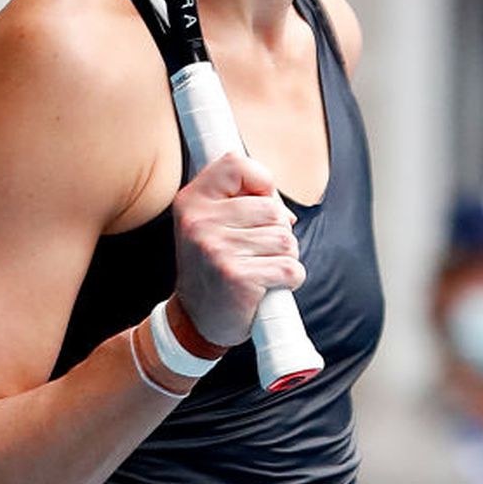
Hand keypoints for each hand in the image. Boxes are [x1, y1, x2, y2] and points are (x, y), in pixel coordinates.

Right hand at [172, 152, 304, 348]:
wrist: (196, 319)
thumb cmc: (214, 266)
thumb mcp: (211, 223)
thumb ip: (240, 199)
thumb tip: (285, 211)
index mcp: (191, 201)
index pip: (237, 163)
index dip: (261, 183)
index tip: (258, 205)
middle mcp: (199, 222)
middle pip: (272, 208)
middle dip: (276, 231)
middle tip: (253, 252)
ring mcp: (216, 249)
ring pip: (285, 239)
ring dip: (283, 257)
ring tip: (257, 268)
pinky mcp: (237, 277)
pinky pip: (290, 268)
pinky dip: (289, 280)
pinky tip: (265, 287)